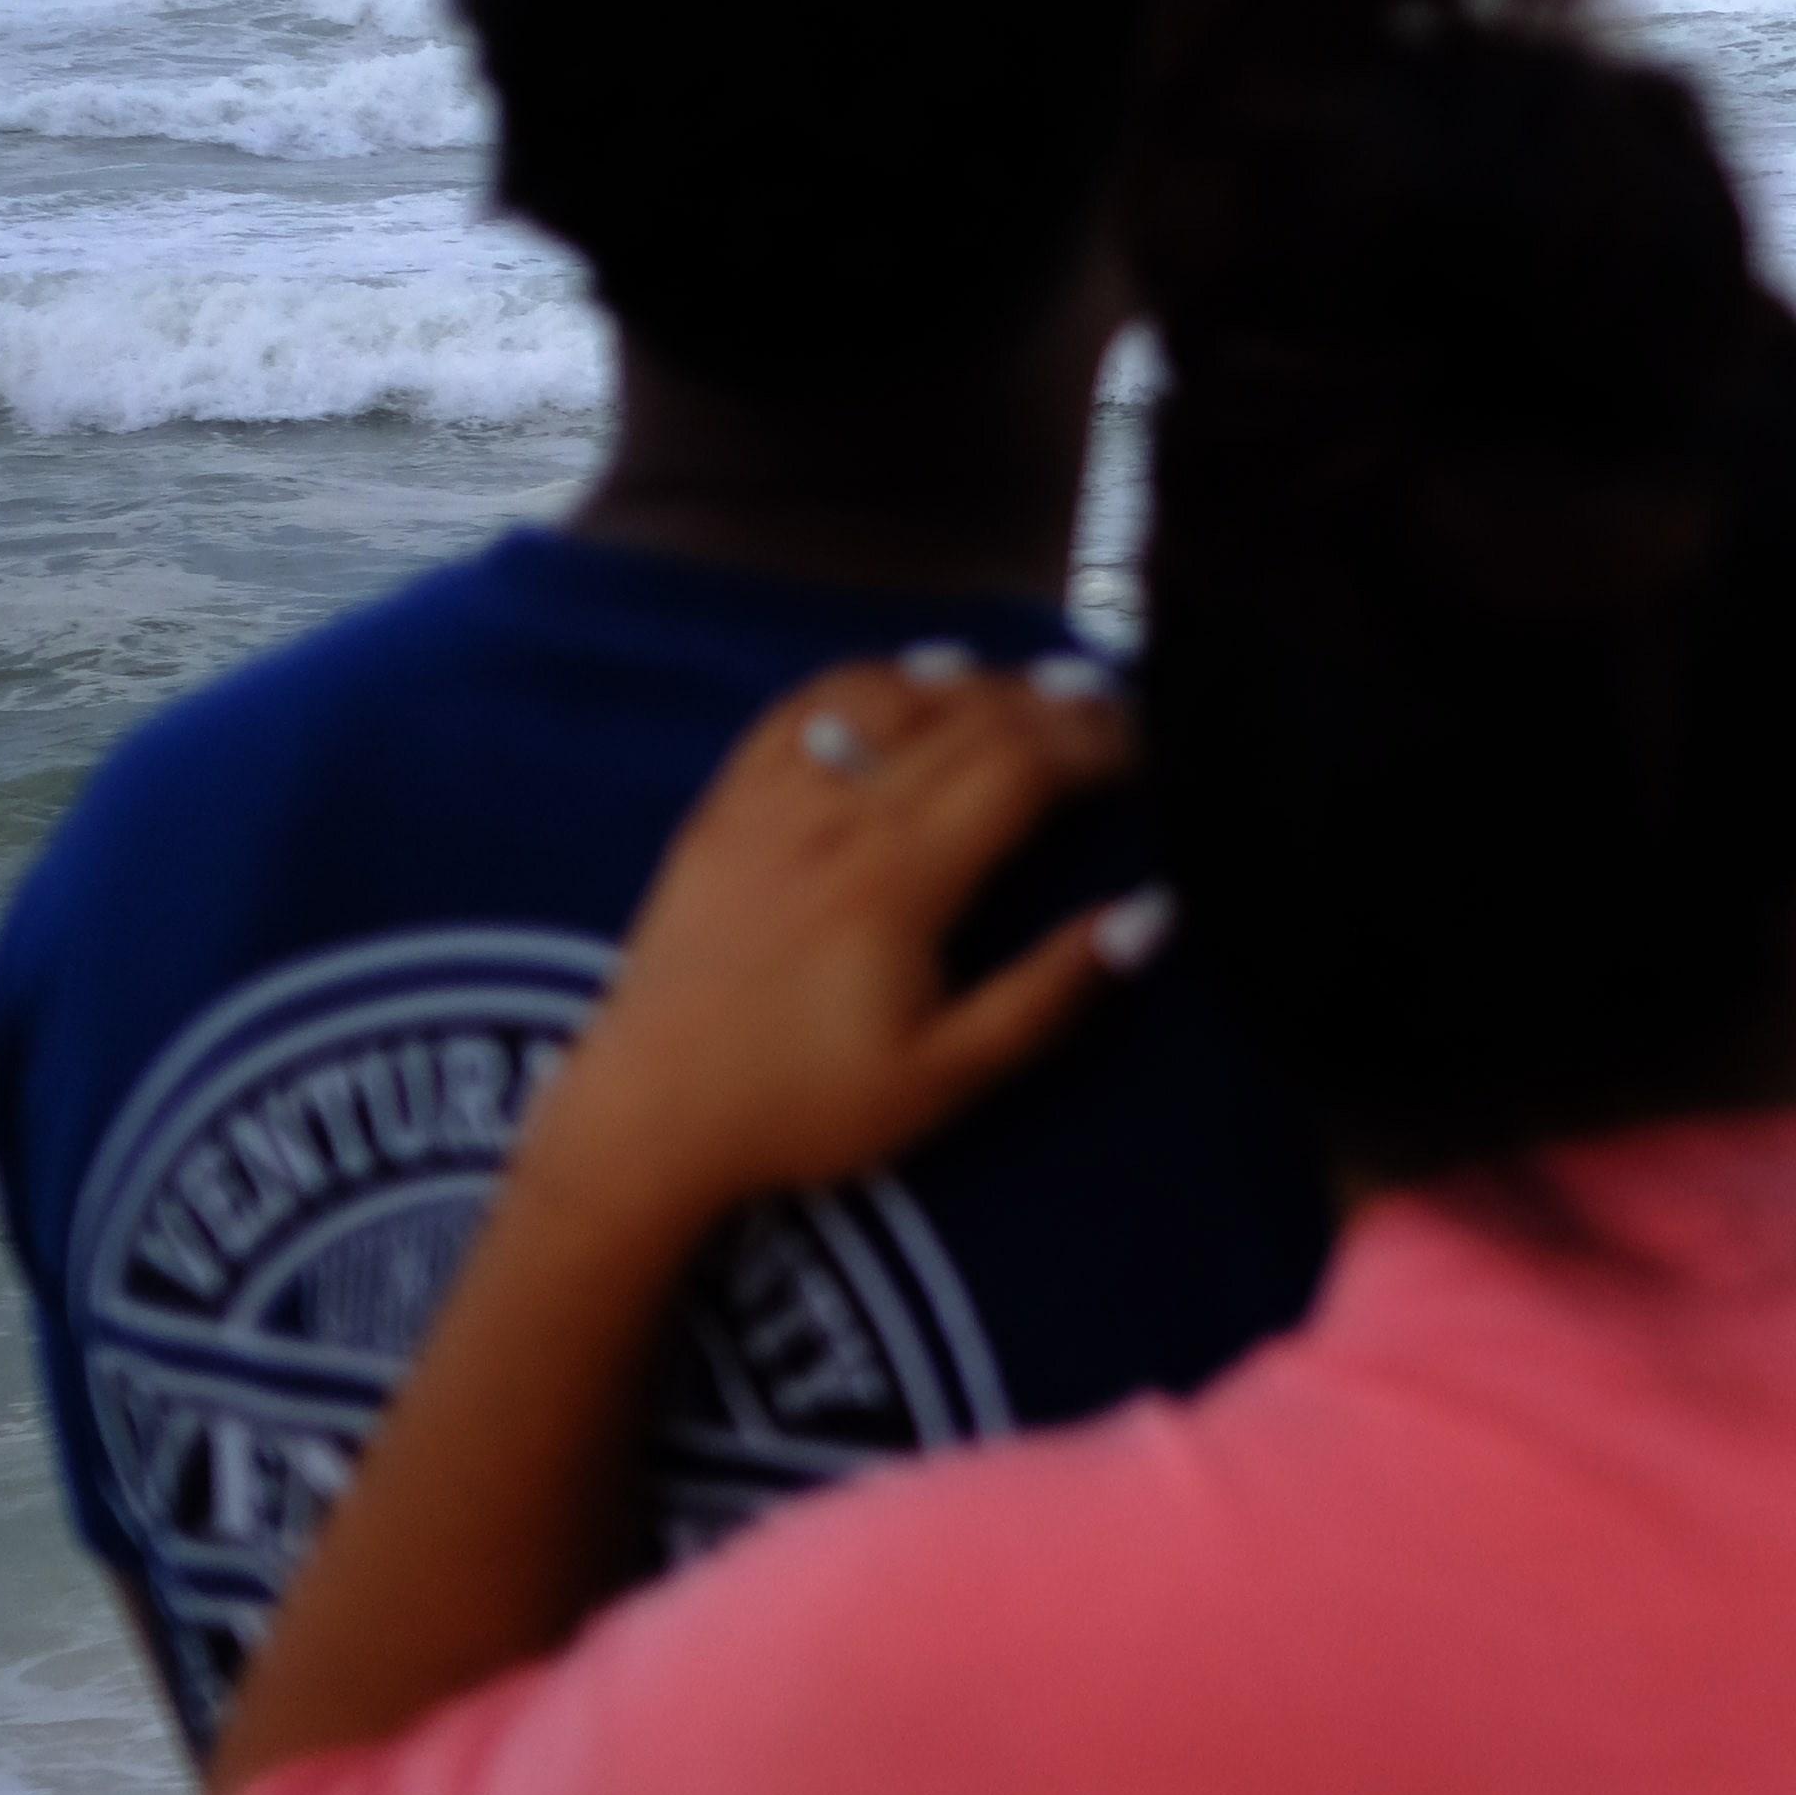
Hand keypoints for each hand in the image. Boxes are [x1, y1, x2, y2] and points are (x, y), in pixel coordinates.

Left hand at [515, 655, 1151, 1240]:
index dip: (1095, 744)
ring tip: (1034, 685)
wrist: (644, 1118)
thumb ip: (1050, 992)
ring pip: (890, 700)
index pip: (1022, 769)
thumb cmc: (804, 1107)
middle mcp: (839, 815)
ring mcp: (773, 801)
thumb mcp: (946, 1076)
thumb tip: (1151, 913)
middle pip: (967, 721)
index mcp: (902, 878)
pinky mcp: (724, 807)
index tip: (1150, 746)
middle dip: (1054, 704)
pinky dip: (870, 679)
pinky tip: (912, 676)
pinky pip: (804, 708)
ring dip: (974, 680)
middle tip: (1115, 707)